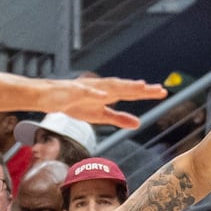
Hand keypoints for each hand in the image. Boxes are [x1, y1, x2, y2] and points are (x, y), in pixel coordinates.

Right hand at [40, 75, 165, 129]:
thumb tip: (139, 123)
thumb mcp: (99, 115)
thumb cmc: (74, 104)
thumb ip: (119, 118)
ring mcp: (88, 88)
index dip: (146, 93)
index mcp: (108, 93)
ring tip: (140, 86)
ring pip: (109, 86)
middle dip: (142, 88)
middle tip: (160, 89)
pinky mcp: (74, 91)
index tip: (163, 92)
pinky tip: (106, 94)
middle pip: (125, 87)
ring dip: (125, 86)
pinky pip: (86, 91)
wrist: (47, 97)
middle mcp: (101, 88)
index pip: (130, 93)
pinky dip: (96, 92)